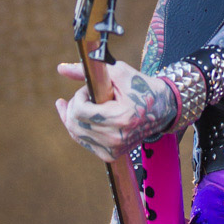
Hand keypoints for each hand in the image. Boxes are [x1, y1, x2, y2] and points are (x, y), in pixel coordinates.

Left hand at [55, 59, 175, 161]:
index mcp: (120, 118)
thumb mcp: (118, 72)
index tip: (88, 89)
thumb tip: (61, 68)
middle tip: (86, 95)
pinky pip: (84, 142)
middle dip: (74, 106)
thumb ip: (88, 70)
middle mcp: (116, 138)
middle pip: (75, 124)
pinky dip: (80, 128)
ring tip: (86, 103)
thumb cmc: (141, 86)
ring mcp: (113, 149)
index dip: (79, 97)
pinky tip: (84, 117)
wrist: (163, 108)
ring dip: (75, 116)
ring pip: (76, 134)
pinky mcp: (111, 155)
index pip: (80, 111)